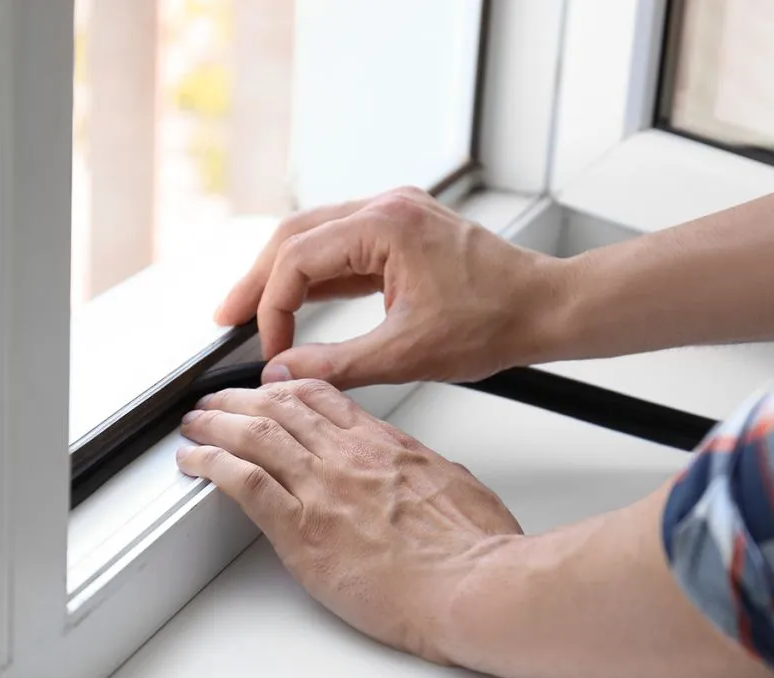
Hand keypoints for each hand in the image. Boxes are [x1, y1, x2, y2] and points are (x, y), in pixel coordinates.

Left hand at [177, 378, 523, 660]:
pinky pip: (243, 481)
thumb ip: (426, 471)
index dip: (288, 389)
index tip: (272, 390)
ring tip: (194, 424)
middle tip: (218, 402)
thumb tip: (421, 472)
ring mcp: (322, 487)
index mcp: (386, 444)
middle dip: (241, 400)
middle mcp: (348, 456)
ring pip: (254, 434)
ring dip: (215, 424)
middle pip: (281, 407)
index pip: (325, 398)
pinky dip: (211, 464)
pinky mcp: (301, 528)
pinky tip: (193, 460)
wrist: (473, 585)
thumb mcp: (457, 485)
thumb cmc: (475, 549)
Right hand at [215, 186, 561, 388]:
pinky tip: (300, 302)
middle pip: (296, 236)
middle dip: (259, 280)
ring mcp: (396, 215)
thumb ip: (336, 365)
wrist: (547, 308)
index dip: (272, 308)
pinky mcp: (405, 231)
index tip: (268, 350)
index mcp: (385, 225)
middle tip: (226, 316)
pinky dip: (319, 276)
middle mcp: (387, 208)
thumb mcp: (407, 354)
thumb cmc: (497, 321)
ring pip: (317, 238)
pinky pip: (345, 247)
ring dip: (284, 276)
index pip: (298, 260)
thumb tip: (284, 373)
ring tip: (253, 311)